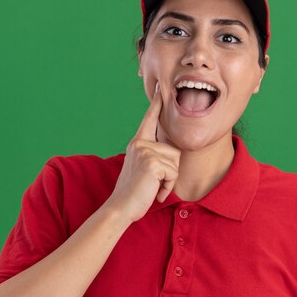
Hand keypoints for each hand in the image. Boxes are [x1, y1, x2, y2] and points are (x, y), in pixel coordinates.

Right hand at [106, 82, 180, 222]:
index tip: (160, 89)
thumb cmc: (134, 193)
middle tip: (153, 183)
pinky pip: (173, 173)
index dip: (156, 105)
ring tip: (153, 187)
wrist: (121, 207)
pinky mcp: (152, 163)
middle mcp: (140, 144)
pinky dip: (167, 187)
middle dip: (171, 172)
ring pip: (176, 163)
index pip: (149, 120)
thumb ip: (152, 157)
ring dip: (169, 181)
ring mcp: (145, 152)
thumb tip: (172, 155)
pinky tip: (155, 192)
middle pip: (174, 151)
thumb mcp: (142, 169)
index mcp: (137, 143)